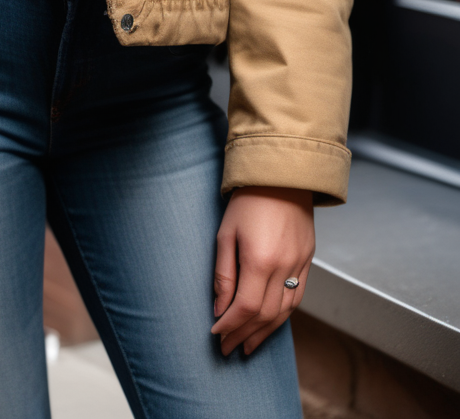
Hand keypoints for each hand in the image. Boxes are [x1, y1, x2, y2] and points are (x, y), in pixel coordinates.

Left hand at [210, 186, 314, 356]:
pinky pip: (298, 298)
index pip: (245, 307)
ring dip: (265, 333)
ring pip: (285, 312)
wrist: (282, 174)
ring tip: (247, 345)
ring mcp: (300, 265)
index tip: (215, 334)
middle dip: (244, 335)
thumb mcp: (225, 233)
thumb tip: (219, 310)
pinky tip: (270, 324)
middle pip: (265, 316)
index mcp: (260, 259)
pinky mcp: (308, 261)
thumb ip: (223, 274)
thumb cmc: (248, 200)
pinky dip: (282, 316)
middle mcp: (284, 267)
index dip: (229, 325)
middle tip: (227, 349)